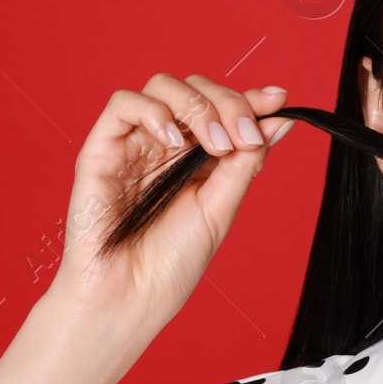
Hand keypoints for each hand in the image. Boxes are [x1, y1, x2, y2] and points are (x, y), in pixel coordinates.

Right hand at [45, 73, 293, 345]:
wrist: (129, 298)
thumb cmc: (170, 263)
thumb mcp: (221, 206)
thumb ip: (246, 161)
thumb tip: (281, 120)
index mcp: (197, 157)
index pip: (223, 108)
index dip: (251, 98)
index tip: (279, 100)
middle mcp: (166, 144)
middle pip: (197, 88)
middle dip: (230, 103)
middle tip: (244, 138)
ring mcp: (133, 144)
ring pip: (163, 85)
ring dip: (198, 106)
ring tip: (215, 144)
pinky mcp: (101, 149)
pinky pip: (122, 103)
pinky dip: (154, 111)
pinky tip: (175, 144)